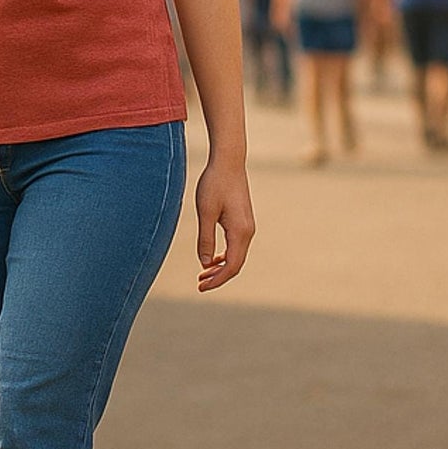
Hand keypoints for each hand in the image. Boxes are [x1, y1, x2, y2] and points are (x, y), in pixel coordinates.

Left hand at [194, 159, 254, 291]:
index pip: (231, 266)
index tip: (201, 287)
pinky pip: (236, 246)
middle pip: (236, 264)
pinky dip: (224, 255)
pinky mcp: (243, 221)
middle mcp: (248, 231)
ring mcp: (247, 226)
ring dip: (220, 267)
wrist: (228, 162)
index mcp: (240, 232)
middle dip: (218, 277)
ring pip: (236, 255)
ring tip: (202, 274)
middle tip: (199, 284)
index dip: (217, 280)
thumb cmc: (214, 183)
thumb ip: (205, 239)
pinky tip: (211, 259)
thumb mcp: (205, 212)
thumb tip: (204, 263)